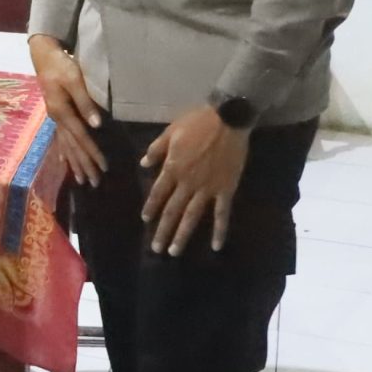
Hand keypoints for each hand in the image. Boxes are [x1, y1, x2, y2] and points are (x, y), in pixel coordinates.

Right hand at [28, 34, 107, 188]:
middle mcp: (57, 118)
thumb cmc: (61, 65)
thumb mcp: (74, 79)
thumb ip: (84, 101)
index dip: (92, 153)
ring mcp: (55, 118)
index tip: (104, 168)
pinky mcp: (55, 114)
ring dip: (75, 164)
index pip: (81, 137)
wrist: (44, 55)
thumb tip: (96, 125)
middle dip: (84, 165)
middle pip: (73, 146)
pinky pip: (60, 139)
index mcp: (62, 111)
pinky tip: (66, 163)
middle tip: (94, 183)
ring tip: (82, 180)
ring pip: (66, 146)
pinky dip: (64, 153)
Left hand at [140, 105, 251, 254]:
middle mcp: (187, 182)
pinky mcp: (226, 190)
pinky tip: (216, 246)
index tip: (145, 221)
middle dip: (163, 231)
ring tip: (174, 252)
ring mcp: (207, 188)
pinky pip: (222, 214)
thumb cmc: (197, 122)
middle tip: (156, 249)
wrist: (227, 119)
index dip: (151, 207)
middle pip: (172, 210)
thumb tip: (143, 164)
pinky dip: (219, 231)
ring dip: (182, 235)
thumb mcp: (170, 131)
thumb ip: (156, 150)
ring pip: (192, 216)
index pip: (158, 193)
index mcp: (173, 168)